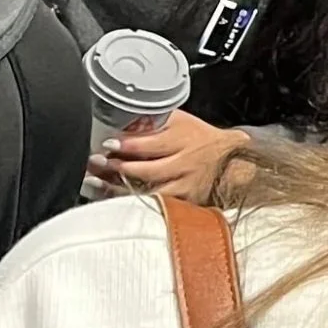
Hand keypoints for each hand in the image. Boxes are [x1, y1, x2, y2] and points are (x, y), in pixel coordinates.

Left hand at [86, 110, 246, 201]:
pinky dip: (134, 203)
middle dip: (119, 168)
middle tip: (95, 164)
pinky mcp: (185, 203)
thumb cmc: (202, 139)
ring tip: (97, 184)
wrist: (232, 160)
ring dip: (120, 189)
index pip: (153, 143)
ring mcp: (185, 187)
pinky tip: (113, 200)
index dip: (129, 144)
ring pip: (150, 193)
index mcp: (183, 139)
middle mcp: (184, 165)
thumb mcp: (181, 122)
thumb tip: (123, 122)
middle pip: (148, 170)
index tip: (108, 144)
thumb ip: (155, 121)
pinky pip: (156, 205)